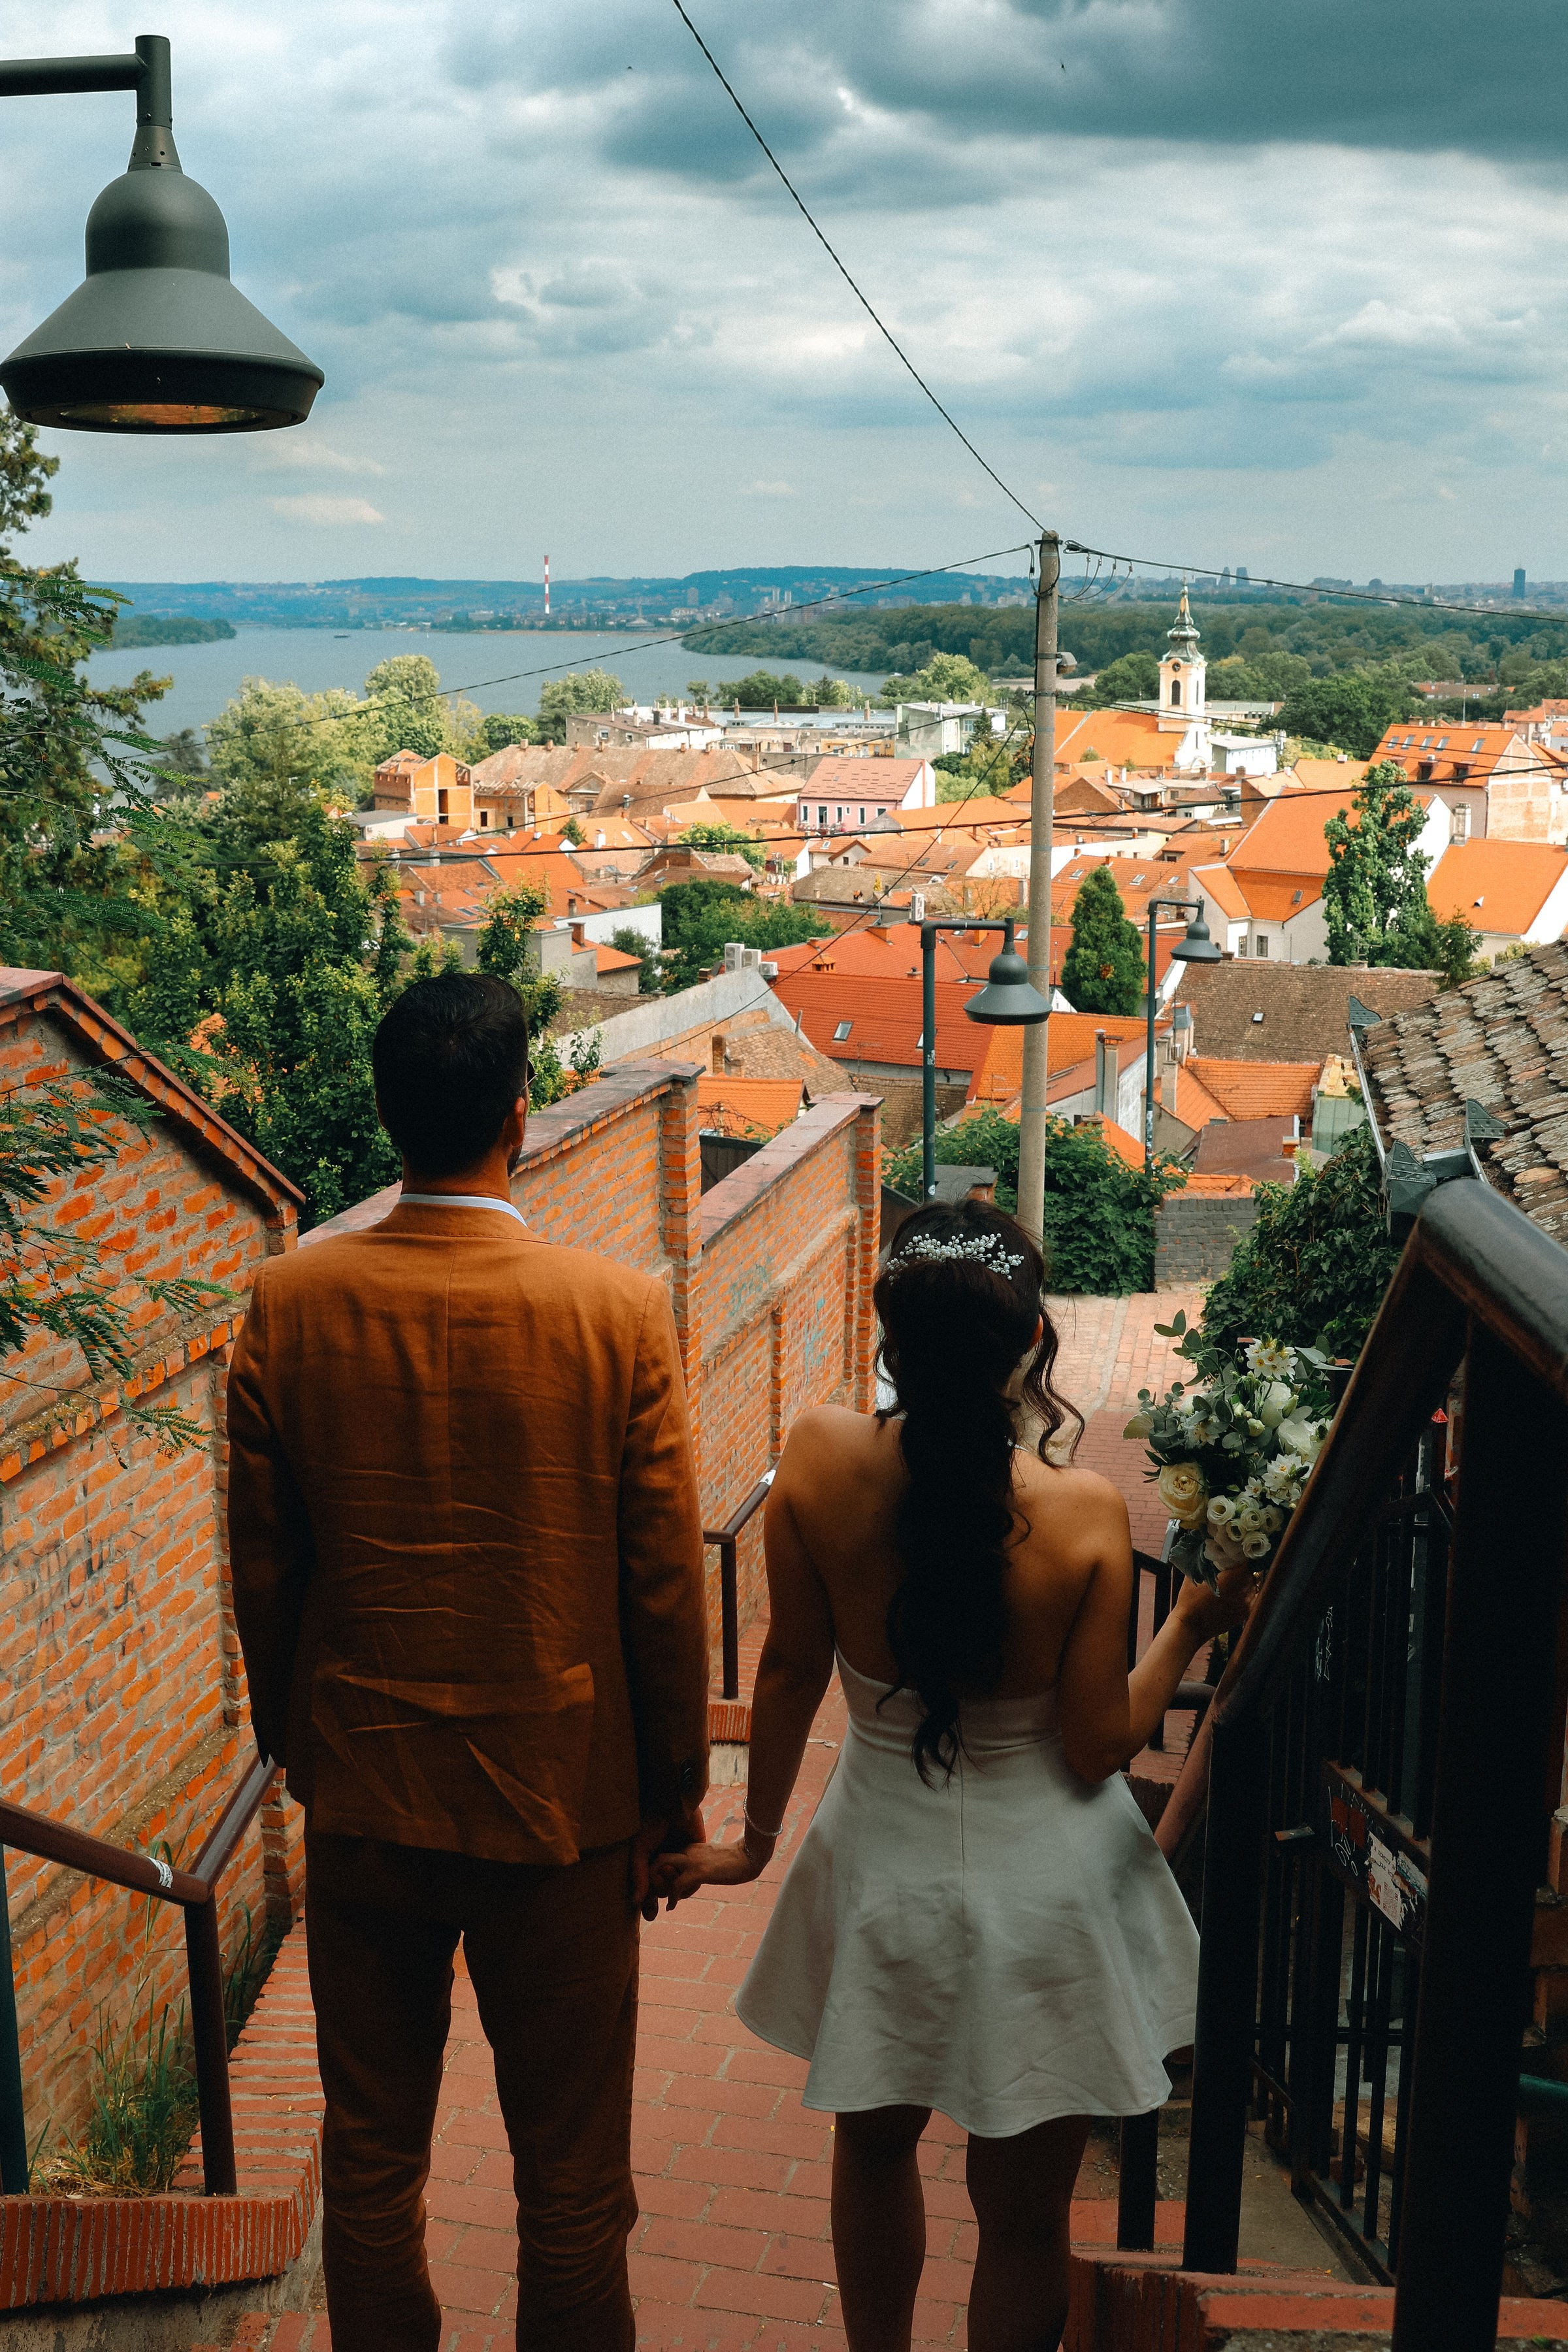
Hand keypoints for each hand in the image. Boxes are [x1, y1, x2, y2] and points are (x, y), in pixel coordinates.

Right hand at [631, 1811, 704, 1919]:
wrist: (672, 1805)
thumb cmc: (651, 1824)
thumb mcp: (640, 1851)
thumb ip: (638, 1875)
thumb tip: (636, 1901)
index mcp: (649, 1862)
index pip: (647, 1890)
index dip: (648, 1904)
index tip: (650, 1915)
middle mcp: (664, 1864)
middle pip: (662, 1892)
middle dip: (660, 1892)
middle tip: (658, 1884)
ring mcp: (680, 1862)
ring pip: (678, 1889)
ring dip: (674, 1889)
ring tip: (671, 1874)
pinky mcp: (696, 1858)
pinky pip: (695, 1881)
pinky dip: (690, 1886)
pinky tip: (685, 1881)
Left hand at [647, 1835, 767, 1906]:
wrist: (750, 1856)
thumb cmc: (734, 1861)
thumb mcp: (711, 1861)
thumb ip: (699, 1865)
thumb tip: (697, 1876)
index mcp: (689, 1846)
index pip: (665, 1856)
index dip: (660, 1872)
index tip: (664, 1887)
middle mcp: (686, 1849)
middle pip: (657, 1858)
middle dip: (652, 1875)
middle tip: (657, 1894)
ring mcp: (691, 1859)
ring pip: (660, 1867)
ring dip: (658, 1886)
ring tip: (664, 1900)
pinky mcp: (698, 1871)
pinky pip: (675, 1886)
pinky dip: (671, 1898)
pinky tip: (671, 1907)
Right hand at [1174, 1558, 1258, 1643]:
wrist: (1191, 1626)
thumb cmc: (1189, 1599)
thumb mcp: (1195, 1575)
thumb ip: (1205, 1562)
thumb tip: (1207, 1548)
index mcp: (1233, 1577)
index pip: (1247, 1561)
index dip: (1242, 1556)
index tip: (1236, 1554)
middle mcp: (1243, 1589)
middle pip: (1251, 1573)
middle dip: (1244, 1569)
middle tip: (1234, 1566)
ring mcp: (1245, 1603)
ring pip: (1253, 1586)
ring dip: (1246, 1581)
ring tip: (1234, 1581)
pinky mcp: (1244, 1613)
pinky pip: (1252, 1598)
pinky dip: (1247, 1594)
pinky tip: (1236, 1594)